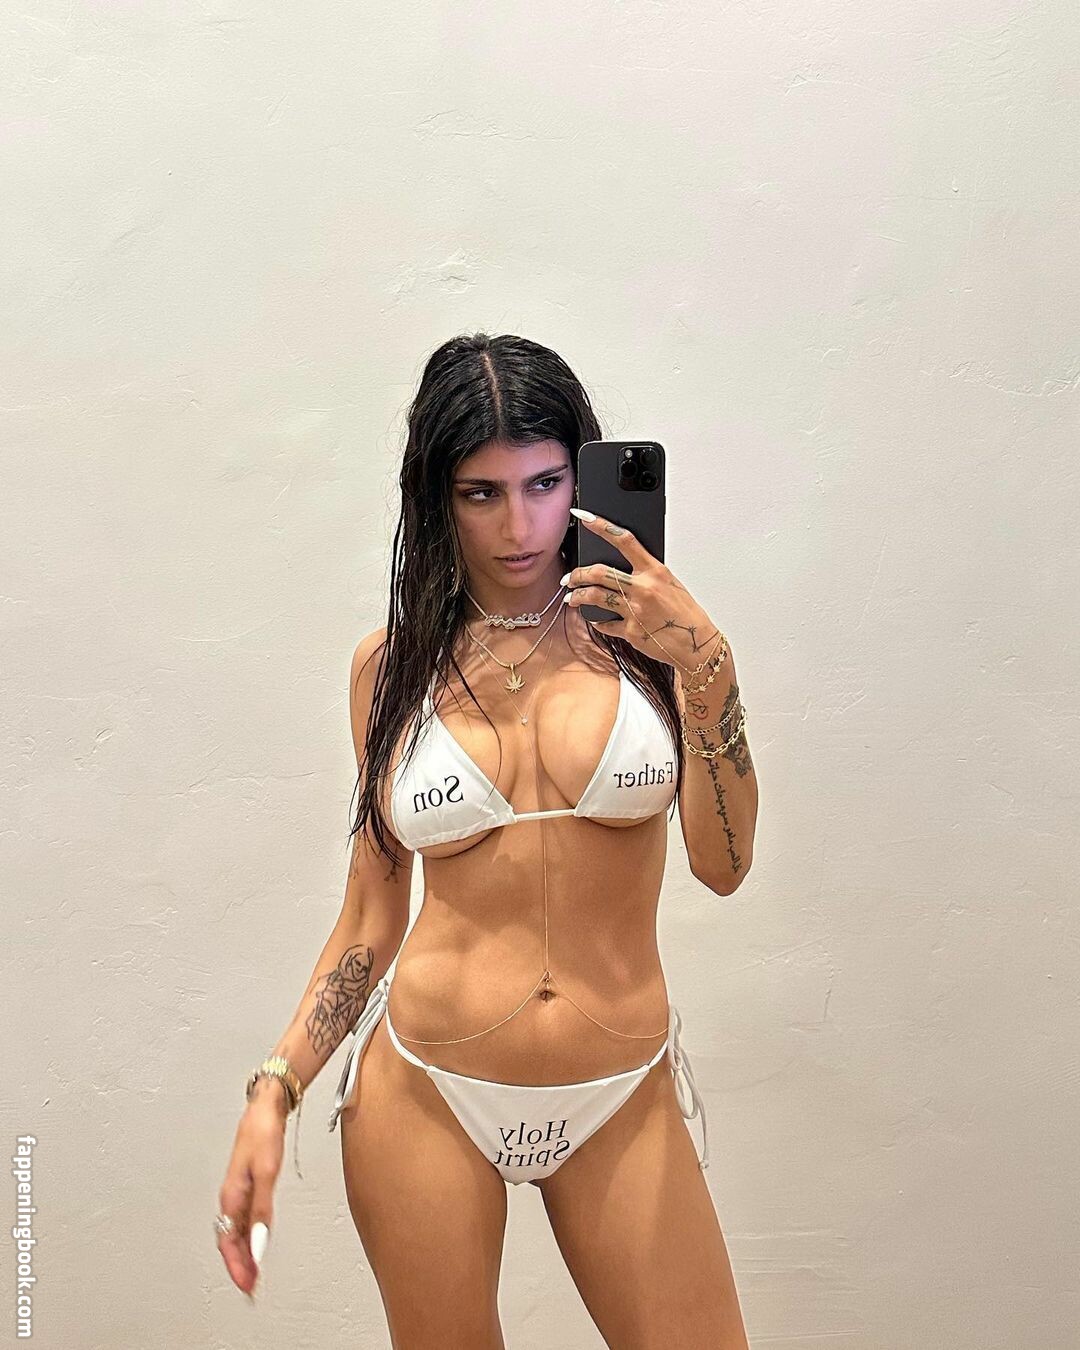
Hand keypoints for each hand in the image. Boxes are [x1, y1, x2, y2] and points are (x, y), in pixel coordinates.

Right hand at [216, 1090, 286, 1296]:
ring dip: (243, 1253)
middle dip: (239, 1266)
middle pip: (230, 1240)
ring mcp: (239, 1190)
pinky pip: (243, 1219)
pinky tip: (256, 1242)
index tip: (247, 1285)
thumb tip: (259, 1243)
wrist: (266, 1106)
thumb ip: (262, 1210)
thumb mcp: (267, 1172)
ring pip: (235, 1231)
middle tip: (251, 1288)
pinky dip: (248, 1236)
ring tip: (253, 1273)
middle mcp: (231, 1196)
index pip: (229, 1241)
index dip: (237, 1266)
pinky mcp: (248, 1184)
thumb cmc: (263, 1132)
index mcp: (231, 1196)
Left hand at [564, 509, 718, 668]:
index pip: (624, 540)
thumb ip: (647, 575)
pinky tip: (596, 620)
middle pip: (599, 573)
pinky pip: (604, 624)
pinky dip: (597, 621)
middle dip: (577, 574)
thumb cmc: (686, 614)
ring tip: (572, 598)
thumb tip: (625, 569)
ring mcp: (634, 610)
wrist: (697, 644)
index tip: (584, 517)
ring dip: (577, 597)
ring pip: (594, 597)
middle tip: (570, 578)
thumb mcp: (670, 585)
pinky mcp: (630, 632)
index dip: (601, 526)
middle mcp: (643, 588)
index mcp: (655, 571)